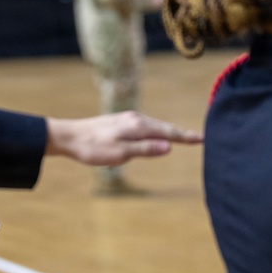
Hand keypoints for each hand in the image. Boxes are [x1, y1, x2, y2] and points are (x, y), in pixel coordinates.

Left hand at [44, 111, 201, 165]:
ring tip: (182, 138)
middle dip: (181, 134)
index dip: (186, 137)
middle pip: (164, 127)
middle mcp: (135, 119)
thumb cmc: (93, 148)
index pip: (168, 132)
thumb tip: (168, 146)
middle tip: (199, 138)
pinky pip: (144, 127)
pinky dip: (155, 132)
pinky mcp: (119, 122)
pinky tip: (154, 136)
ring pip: (153, 127)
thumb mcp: (120, 153)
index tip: (202, 138)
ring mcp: (126, 119)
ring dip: (168, 133)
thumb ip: (145, 149)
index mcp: (138, 126)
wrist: (69, 137)